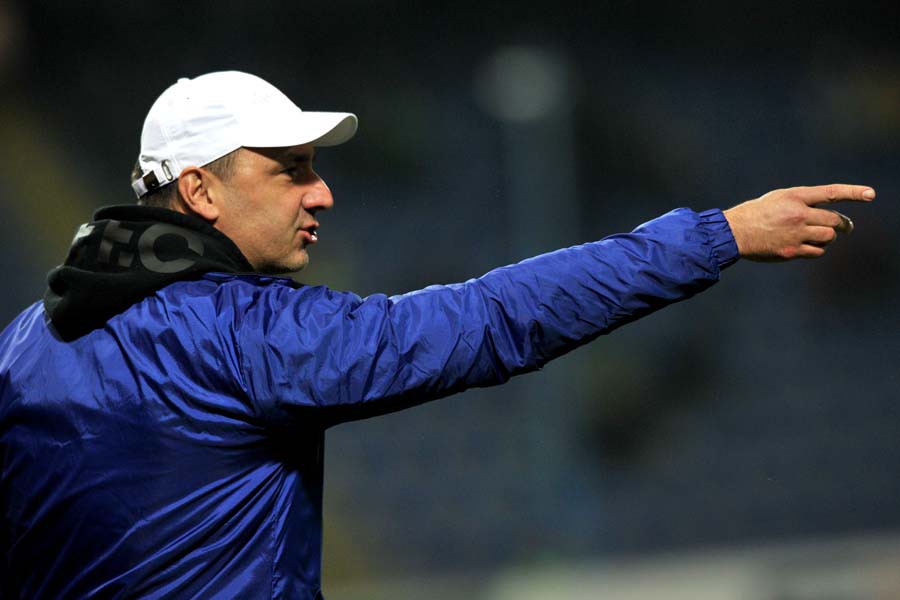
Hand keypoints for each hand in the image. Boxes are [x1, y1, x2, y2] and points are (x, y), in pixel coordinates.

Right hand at [723, 184, 874, 260]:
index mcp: (794, 196)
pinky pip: (817, 251)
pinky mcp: (791, 251)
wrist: (734, 232)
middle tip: (846, 228)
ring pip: (828, 236)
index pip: (830, 193)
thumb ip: (801, 202)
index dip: (853, 192)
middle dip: (843, 225)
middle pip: (835, 220)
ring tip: (818, 237)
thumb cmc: (754, 214)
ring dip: (827, 237)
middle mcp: (798, 214)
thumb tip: (826, 215)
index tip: (871, 194)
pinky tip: (807, 247)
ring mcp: (796, 233)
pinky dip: (817, 249)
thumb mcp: (777, 199)